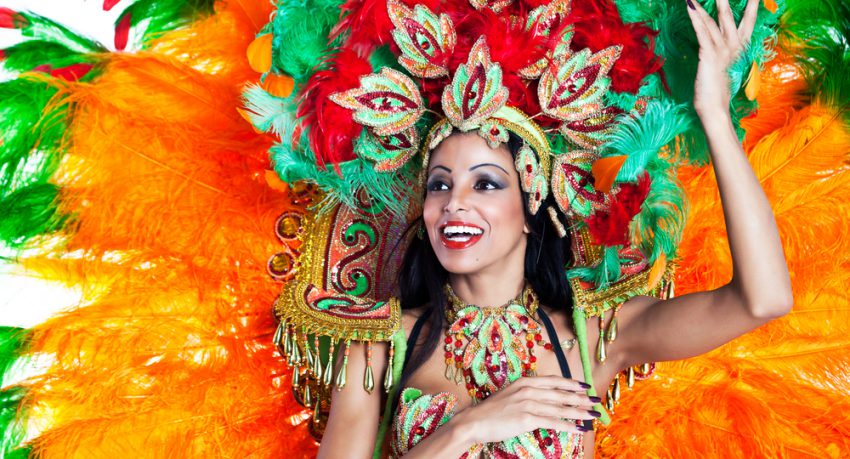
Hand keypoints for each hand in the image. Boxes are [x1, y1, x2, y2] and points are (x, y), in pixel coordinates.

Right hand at [451, 376, 599, 444]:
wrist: (474, 421)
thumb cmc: (491, 411)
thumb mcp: (510, 396)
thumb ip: (527, 395)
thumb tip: (544, 400)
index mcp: (525, 382)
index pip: (554, 381)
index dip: (571, 384)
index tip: (585, 387)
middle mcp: (528, 390)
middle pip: (561, 394)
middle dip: (581, 399)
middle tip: (596, 402)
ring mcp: (528, 403)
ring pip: (560, 408)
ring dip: (579, 412)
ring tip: (593, 415)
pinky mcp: (527, 418)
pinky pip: (553, 422)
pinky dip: (568, 426)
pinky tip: (579, 428)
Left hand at [686, 0, 759, 114]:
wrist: (715, 109)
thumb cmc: (717, 92)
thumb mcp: (723, 68)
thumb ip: (723, 55)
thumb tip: (718, 47)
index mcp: (739, 48)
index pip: (748, 21)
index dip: (751, 6)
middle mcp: (733, 46)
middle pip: (731, 16)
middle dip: (728, 0)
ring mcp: (721, 50)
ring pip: (714, 21)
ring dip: (706, 5)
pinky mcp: (708, 56)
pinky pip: (702, 33)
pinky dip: (696, 18)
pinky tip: (690, 6)